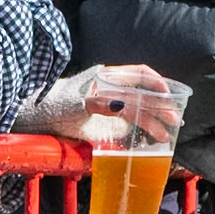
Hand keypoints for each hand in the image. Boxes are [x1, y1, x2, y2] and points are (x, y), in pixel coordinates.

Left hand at [18, 64, 170, 142]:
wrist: (40, 119)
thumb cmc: (56, 105)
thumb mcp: (75, 103)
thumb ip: (98, 103)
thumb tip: (122, 105)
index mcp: (108, 78)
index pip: (140, 74)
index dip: (157, 83)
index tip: (168, 95)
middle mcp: (113, 91)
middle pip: (144, 95)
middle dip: (161, 107)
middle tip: (174, 119)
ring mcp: (112, 107)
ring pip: (140, 112)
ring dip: (154, 122)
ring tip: (165, 135)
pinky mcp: (108, 123)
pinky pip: (131, 125)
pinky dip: (143, 132)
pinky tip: (152, 139)